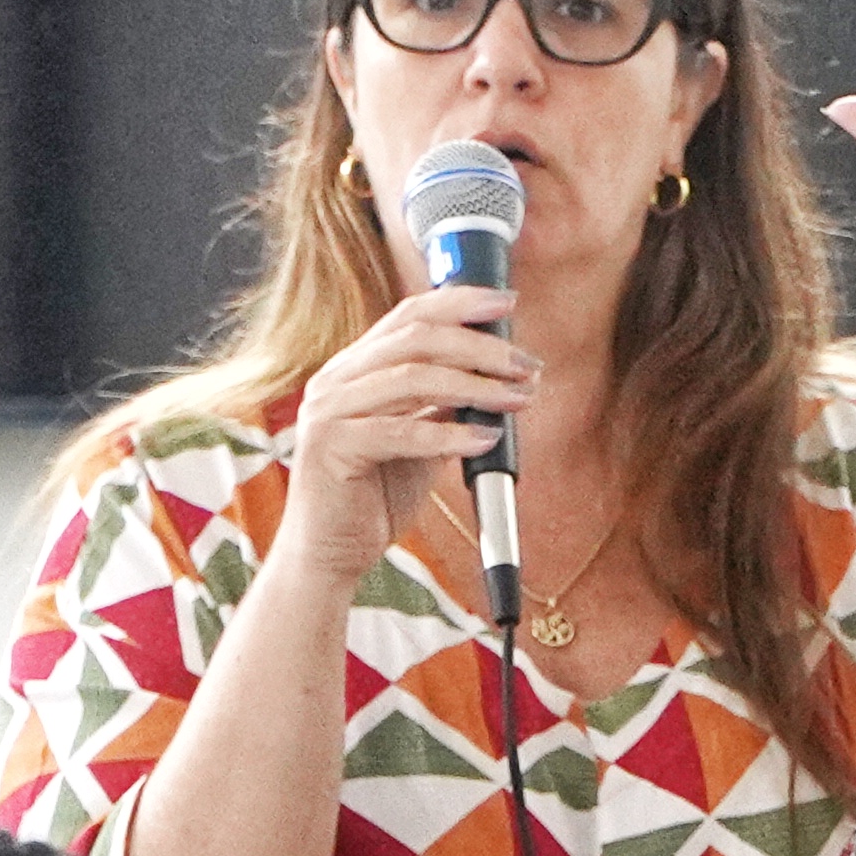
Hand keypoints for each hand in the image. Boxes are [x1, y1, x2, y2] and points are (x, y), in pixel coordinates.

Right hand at [275, 287, 532, 597]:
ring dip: (476, 385)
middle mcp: (336, 379)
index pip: (409, 315)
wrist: (331, 554)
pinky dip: (451, 433)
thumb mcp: (420, 440)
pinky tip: (487, 439)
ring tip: (519, 399)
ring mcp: (328, 411)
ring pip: (411, 376)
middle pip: (415, 337)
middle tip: (526, 364)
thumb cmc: (374, 496)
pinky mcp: (330, 447)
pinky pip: (401, 431)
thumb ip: (445, 405)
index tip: (508, 302)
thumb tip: (499, 377)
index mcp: (355, 368)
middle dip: (480, 345)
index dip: (461, 302)